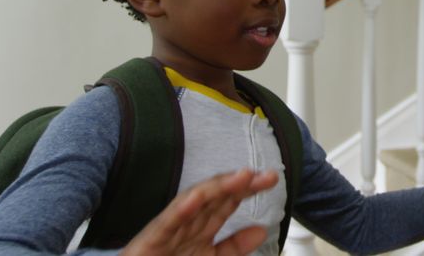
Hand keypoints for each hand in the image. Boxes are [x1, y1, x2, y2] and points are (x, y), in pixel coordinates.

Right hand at [121, 167, 278, 255]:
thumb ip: (233, 246)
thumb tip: (261, 229)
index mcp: (201, 226)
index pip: (227, 201)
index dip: (248, 188)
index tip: (271, 179)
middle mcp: (187, 221)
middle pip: (216, 196)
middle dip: (241, 183)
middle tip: (268, 176)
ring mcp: (170, 228)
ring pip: (195, 201)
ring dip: (218, 187)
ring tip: (242, 177)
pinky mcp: (152, 238)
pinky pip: (168, 221)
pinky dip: (182, 208)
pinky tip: (197, 197)